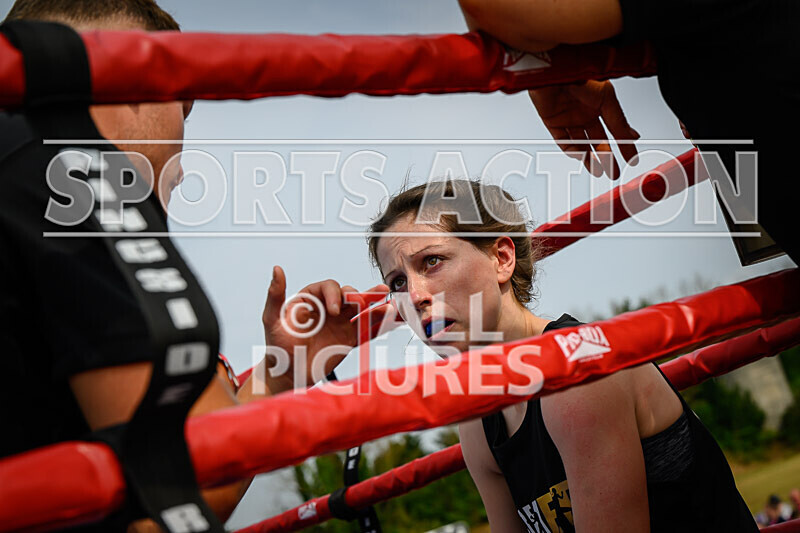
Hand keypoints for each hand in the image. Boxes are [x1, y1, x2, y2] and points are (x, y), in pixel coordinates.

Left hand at [261, 266, 388, 392]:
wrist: (287, 374)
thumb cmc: (276, 346)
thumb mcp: (271, 319)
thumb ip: (275, 295)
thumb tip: (277, 269)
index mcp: (311, 299)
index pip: (328, 287)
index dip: (334, 295)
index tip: (334, 310)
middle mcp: (328, 309)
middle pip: (349, 296)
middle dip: (360, 296)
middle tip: (367, 300)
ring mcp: (340, 325)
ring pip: (361, 311)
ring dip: (376, 306)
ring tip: (390, 303)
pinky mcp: (348, 341)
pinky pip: (366, 331)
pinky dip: (379, 326)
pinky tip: (393, 320)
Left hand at [529, 80, 638, 178]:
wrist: (555, 74)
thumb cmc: (581, 76)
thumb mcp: (607, 100)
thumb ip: (619, 121)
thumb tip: (633, 136)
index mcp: (601, 104)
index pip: (616, 130)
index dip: (624, 145)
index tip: (631, 159)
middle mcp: (586, 113)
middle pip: (598, 141)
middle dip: (607, 158)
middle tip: (614, 171)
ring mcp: (570, 118)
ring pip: (581, 144)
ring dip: (590, 158)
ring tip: (598, 170)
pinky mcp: (553, 122)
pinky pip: (563, 141)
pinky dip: (572, 150)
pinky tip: (581, 156)